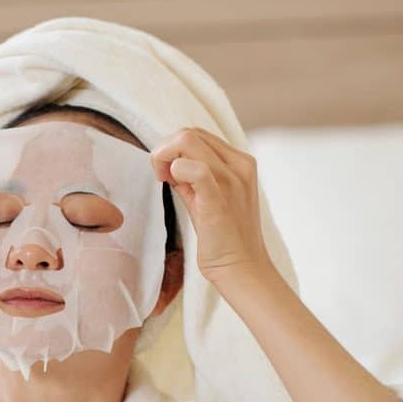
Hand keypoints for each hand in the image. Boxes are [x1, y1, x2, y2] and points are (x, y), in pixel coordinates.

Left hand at [149, 127, 274, 285]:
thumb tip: (171, 164)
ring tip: (165, 182)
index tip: (166, 174)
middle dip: (164, 150)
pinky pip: (195, 169)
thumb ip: (193, 178)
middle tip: (161, 178)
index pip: (197, 134)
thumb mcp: (208, 198)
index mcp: (240, 162)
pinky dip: (175, 170)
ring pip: (187, 140)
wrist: (242, 269)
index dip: (173, 149)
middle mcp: (239, 165)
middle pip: (189, 132)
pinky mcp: (218, 199)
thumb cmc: (223, 237)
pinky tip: (172, 184)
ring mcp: (232, 180)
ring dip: (164, 158)